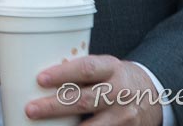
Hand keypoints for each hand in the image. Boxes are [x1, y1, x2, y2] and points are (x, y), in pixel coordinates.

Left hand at [25, 55, 162, 124]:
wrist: (152, 93)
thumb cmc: (116, 77)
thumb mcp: (105, 66)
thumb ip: (83, 72)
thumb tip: (45, 79)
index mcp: (111, 67)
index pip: (86, 68)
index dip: (62, 73)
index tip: (40, 79)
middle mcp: (119, 91)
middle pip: (84, 100)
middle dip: (54, 106)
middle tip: (31, 109)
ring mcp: (124, 115)